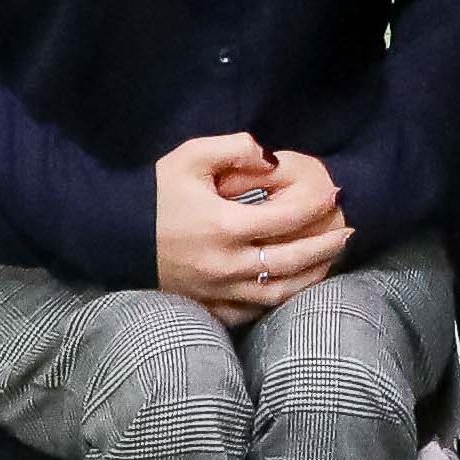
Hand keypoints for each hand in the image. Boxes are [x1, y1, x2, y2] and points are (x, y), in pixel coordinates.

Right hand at [155, 134, 352, 320]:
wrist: (112, 232)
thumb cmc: (154, 192)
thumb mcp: (190, 157)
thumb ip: (235, 148)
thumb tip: (273, 159)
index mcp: (224, 226)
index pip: (287, 219)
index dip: (317, 206)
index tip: (335, 195)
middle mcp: (226, 263)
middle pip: (291, 261)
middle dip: (326, 246)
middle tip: (347, 233)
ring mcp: (217, 290)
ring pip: (278, 293)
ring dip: (311, 277)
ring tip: (330, 261)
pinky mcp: (207, 305)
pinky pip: (252, 311)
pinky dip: (278, 300)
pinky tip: (294, 287)